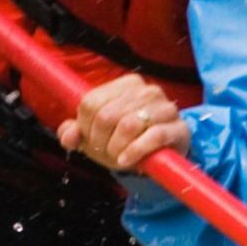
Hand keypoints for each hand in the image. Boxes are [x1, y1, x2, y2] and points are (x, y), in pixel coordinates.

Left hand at [59, 70, 190, 177]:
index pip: (91, 102)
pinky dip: (135, 151)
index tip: (90, 140)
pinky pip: (153, 137)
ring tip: (117, 157)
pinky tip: (127, 161)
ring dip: (117, 148)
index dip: (85, 126)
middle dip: (100, 141)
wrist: (161, 155)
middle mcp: (146, 90)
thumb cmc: (125, 141)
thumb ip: (76, 133)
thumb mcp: (96, 136)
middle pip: (108, 115)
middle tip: (104, 153)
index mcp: (125, 84)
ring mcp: (165, 108)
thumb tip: (68, 136)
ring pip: (129, 125)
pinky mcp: (178, 128)